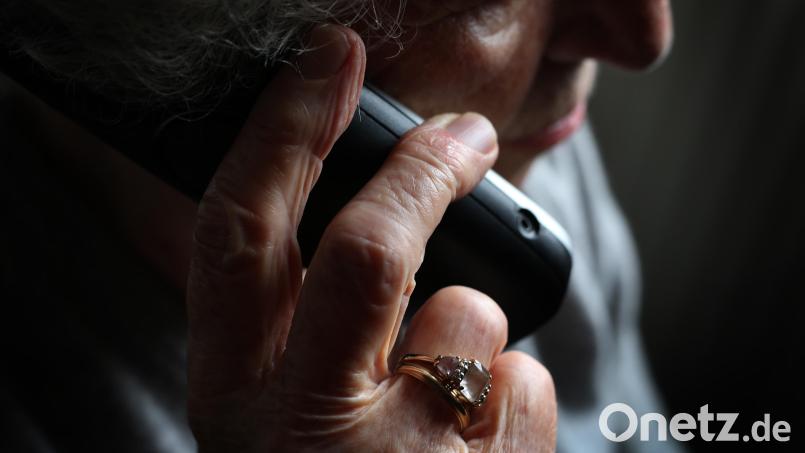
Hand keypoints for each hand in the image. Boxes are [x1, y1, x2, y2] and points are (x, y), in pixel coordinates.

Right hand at [186, 25, 556, 451]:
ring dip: (470, 326)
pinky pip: (523, 380)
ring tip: (444, 393)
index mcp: (234, 394)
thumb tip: (381, 227)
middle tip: (463, 135)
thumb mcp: (280, 405)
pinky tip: (476, 445)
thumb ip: (302, 321)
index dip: (284, 132)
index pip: (241, 234)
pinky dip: (512, 391)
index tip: (327, 63)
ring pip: (468, 315)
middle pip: (363, 252)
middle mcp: (298, 432)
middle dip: (417, 171)